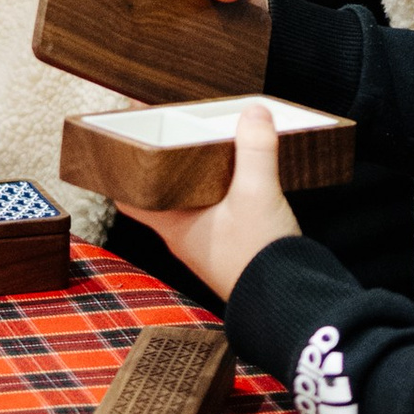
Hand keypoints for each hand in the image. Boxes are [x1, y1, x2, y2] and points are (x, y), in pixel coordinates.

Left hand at [142, 100, 299, 302]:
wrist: (291, 301)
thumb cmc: (260, 258)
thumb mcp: (256, 194)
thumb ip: (255, 150)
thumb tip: (253, 113)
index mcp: (173, 225)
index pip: (129, 196)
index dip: (123, 168)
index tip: (125, 140)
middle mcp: (184, 235)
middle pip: (160, 192)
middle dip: (163, 163)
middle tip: (168, 132)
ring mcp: (206, 242)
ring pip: (188, 201)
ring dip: (193, 176)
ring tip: (202, 145)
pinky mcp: (230, 245)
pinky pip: (213, 210)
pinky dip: (217, 189)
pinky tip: (236, 175)